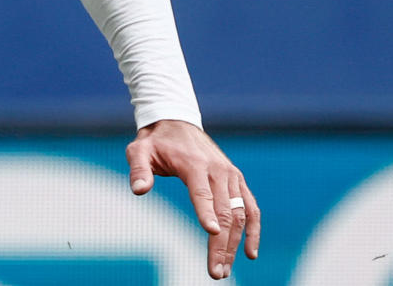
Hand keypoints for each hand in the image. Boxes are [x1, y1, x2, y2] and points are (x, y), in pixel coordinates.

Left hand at [127, 119, 258, 279]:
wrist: (177, 122)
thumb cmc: (155, 142)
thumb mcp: (139, 151)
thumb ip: (138, 170)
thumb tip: (139, 191)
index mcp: (194, 163)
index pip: (202, 192)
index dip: (206, 212)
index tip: (211, 233)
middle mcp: (218, 170)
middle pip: (224, 211)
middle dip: (221, 244)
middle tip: (215, 272)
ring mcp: (230, 175)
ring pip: (240, 214)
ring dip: (235, 243)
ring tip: (225, 269)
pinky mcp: (236, 180)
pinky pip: (250, 207)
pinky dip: (253, 229)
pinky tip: (250, 253)